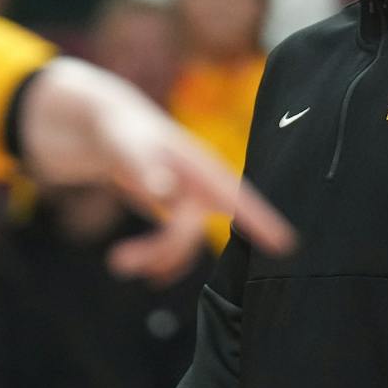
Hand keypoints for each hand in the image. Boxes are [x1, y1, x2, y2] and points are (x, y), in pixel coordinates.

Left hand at [19, 58, 294, 275]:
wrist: (101, 124)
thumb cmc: (118, 128)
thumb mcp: (126, 144)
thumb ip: (145, 165)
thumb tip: (167, 193)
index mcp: (196, 164)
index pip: (236, 194)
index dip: (261, 219)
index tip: (285, 245)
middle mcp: (197, 184)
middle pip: (195, 231)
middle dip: (164, 252)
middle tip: (117, 262)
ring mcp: (185, 198)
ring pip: (182, 242)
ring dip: (152, 258)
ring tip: (115, 263)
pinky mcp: (170, 209)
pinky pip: (171, 244)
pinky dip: (153, 258)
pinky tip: (127, 263)